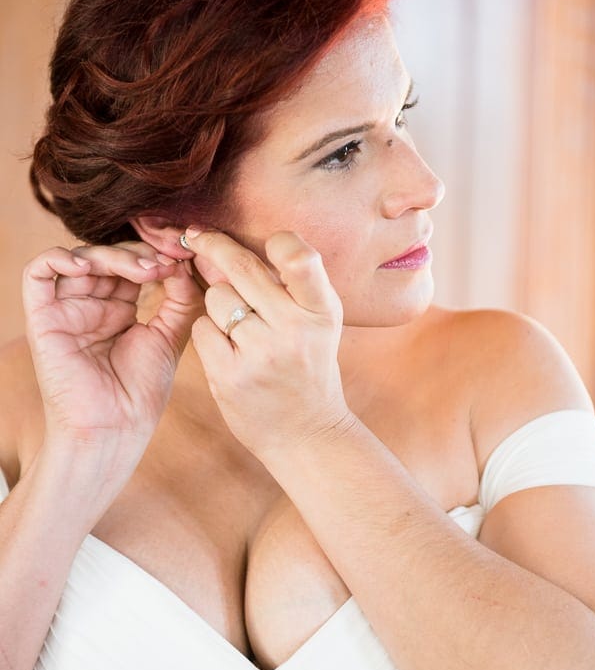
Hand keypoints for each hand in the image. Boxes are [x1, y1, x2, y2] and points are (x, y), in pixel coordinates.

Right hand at [22, 241, 202, 454]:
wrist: (115, 429)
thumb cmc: (140, 393)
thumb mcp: (169, 336)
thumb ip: (180, 298)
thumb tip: (184, 262)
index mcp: (119, 309)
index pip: (132, 264)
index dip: (156, 255)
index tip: (184, 257)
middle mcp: (90, 305)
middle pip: (109, 257)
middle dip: (140, 253)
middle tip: (166, 262)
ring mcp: (66, 310)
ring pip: (80, 259)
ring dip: (114, 256)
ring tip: (145, 270)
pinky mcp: (42, 319)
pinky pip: (37, 274)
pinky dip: (58, 259)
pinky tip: (89, 266)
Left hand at [186, 228, 354, 459]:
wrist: (306, 432)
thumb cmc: (308, 365)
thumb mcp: (318, 323)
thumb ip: (288, 285)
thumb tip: (225, 245)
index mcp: (322, 311)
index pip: (300, 257)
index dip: (279, 241)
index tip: (267, 241)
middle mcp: (294, 329)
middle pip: (241, 268)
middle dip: (213, 247)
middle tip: (196, 237)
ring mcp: (261, 353)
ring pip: (216, 297)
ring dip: (217, 305)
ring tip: (239, 328)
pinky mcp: (231, 375)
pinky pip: (202, 329)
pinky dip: (208, 334)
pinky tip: (227, 350)